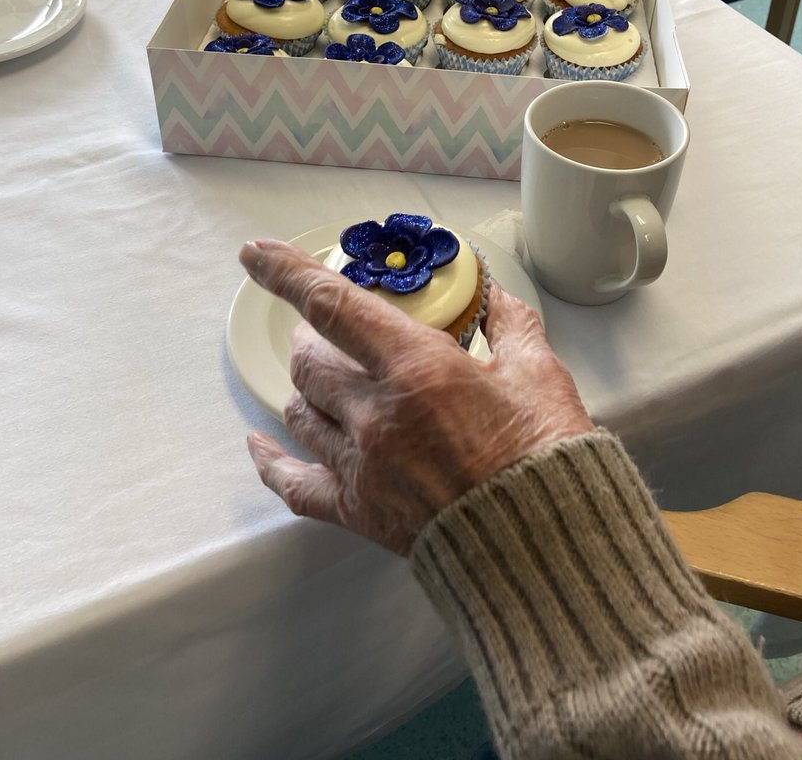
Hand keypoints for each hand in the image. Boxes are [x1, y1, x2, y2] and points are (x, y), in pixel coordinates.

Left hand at [239, 238, 593, 554]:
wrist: (543, 547)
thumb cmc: (544, 455)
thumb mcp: (538, 372)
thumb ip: (509, 323)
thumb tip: (495, 296)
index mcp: (417, 369)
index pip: (333, 306)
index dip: (288, 273)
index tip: (257, 253)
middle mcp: (376, 414)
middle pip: (308, 363)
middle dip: (311, 339)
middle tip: (328, 332)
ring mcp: (361, 466)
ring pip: (299, 413)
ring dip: (305, 388)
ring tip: (321, 376)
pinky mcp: (358, 511)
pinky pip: (294, 485)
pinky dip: (271, 461)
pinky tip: (258, 445)